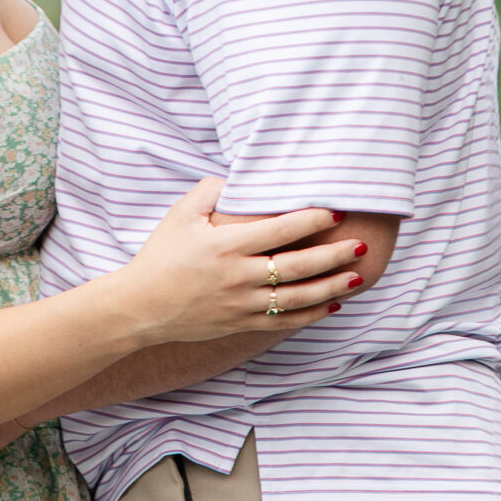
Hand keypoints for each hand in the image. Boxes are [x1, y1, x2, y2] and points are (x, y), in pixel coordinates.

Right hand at [115, 178, 366, 346]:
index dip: (312, 220)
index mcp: (225, 246)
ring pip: (297, 298)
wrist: (139, 306)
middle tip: (361, 245)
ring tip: (357, 277)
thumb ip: (211, 190)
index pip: (279, 231)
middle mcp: (236, 277)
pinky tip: (331, 305)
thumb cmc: (160, 255)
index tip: (337, 211)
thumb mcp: (180, 215)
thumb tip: (240, 176)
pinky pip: (283, 321)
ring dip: (330, 288)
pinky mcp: (239, 324)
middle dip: (333, 255)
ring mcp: (240, 304)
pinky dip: (310, 314)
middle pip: (297, 266)